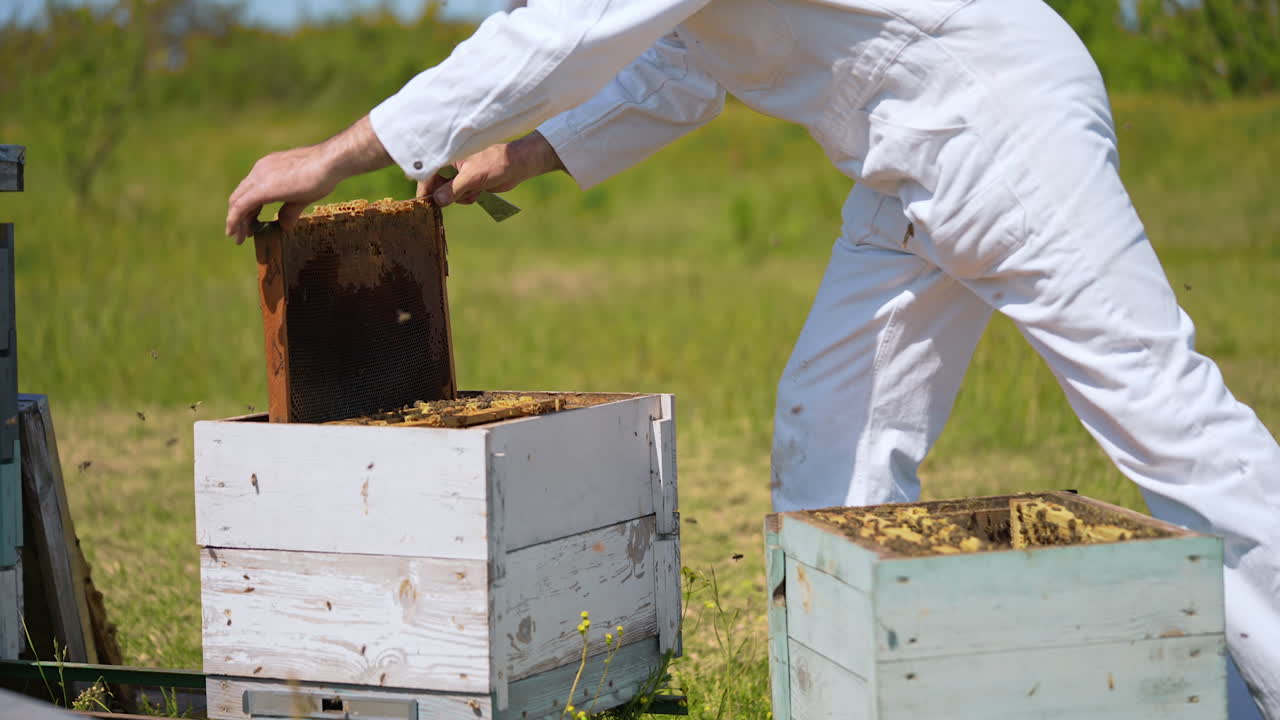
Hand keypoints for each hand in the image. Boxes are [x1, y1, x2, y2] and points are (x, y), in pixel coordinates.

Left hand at [226, 115, 391, 243]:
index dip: (248, 208)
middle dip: (239, 216)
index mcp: (268, 168)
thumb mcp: (302, 197)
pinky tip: (236, 232)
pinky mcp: (261, 188)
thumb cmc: (321, 176)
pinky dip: (235, 220)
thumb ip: (289, 211)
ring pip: (237, 201)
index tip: (252, 224)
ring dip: (236, 221)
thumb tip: (284, 227)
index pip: (250, 189)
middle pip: (240, 195)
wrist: (328, 163)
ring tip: (238, 237)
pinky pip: (240, 206)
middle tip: (242, 234)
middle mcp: (259, 170)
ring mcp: (259, 177)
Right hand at [418, 131, 563, 205]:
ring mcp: (458, 174)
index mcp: (448, 155)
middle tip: (459, 196)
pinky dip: (468, 197)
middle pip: (436, 185)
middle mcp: (450, 164)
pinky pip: (460, 196)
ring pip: (449, 193)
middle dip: (447, 194)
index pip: (428, 172)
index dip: (425, 187)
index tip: (422, 202)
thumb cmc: (496, 163)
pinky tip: (479, 191)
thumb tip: (438, 201)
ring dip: (461, 197)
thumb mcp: (473, 177)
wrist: (517, 166)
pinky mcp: (467, 182)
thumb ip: (454, 189)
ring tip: (475, 189)